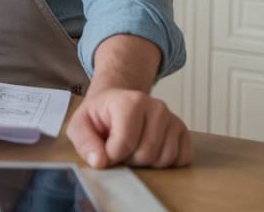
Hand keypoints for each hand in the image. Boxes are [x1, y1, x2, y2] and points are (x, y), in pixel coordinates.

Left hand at [66, 88, 192, 168]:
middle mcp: (156, 106)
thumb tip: (99, 162)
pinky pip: (182, 159)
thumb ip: (85, 142)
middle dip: (130, 159)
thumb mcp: (80, 125)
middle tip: (120, 147)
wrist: (117, 103)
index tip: (105, 148)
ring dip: (147, 162)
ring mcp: (172, 118)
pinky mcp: (183, 130)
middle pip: (147, 154)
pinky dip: (165, 162)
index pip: (125, 143)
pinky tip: (150, 150)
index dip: (112, 155)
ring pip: (165, 158)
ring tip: (134, 147)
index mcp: (130, 101)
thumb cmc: (99, 116)